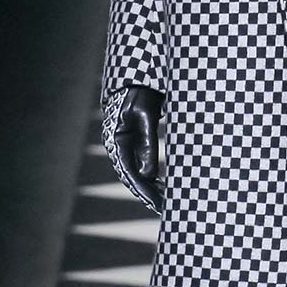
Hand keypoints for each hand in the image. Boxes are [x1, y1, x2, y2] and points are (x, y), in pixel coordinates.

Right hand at [108, 83, 164, 213]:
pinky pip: (142, 163)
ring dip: (151, 186)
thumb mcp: (145, 115)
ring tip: (169, 201)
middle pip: (133, 176)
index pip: (129, 173)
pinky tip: (164, 183)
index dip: (143, 190)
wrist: (138, 77)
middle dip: (149, 194)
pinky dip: (152, 175)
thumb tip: (148, 174)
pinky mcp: (134, 140)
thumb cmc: (141, 93)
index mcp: (116, 140)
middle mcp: (118, 145)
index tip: (158, 204)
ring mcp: (126, 144)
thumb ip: (147, 143)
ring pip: (137, 172)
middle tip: (167, 209)